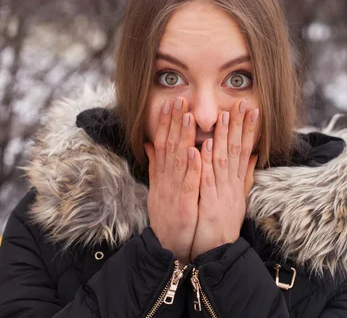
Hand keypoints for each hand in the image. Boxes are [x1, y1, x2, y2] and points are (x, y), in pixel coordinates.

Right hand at [145, 97, 200, 263]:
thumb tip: (150, 144)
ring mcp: (174, 191)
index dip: (167, 122)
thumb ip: (156, 165)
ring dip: (183, 138)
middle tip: (178, 99)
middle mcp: (167, 179)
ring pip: (179, 160)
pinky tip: (196, 152)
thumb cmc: (167, 217)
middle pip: (169, 146)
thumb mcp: (158, 188)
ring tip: (187, 117)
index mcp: (164, 175)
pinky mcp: (184, 205)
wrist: (168, 247)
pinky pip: (189, 184)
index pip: (164, 143)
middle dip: (174, 122)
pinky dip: (192, 168)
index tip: (172, 102)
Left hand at [190, 99, 258, 260]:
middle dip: (240, 126)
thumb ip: (244, 176)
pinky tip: (204, 146)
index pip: (245, 150)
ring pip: (222, 160)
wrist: (219, 251)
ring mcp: (221, 193)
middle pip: (237, 150)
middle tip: (242, 104)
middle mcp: (232, 184)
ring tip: (224, 117)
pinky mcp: (208, 203)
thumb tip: (252, 157)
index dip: (249, 129)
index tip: (252, 109)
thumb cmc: (224, 224)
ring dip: (223, 138)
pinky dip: (206, 162)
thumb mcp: (237, 197)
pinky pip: (207, 180)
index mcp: (236, 182)